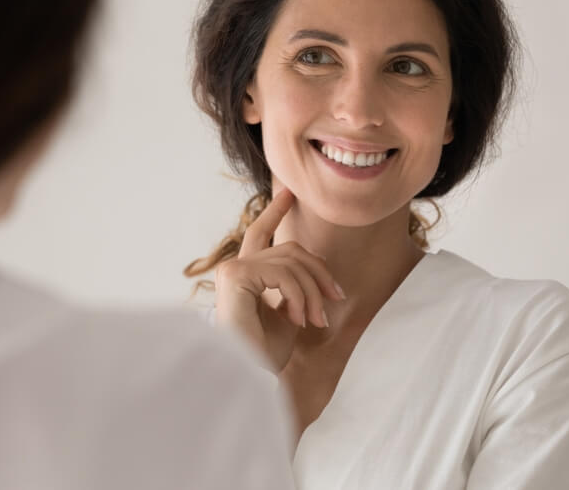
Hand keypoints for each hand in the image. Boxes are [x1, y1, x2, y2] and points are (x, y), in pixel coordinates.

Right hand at [214, 188, 344, 372]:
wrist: (250, 377)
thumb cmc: (265, 355)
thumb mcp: (289, 314)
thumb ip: (294, 286)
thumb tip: (315, 265)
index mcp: (245, 275)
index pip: (261, 234)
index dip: (275, 211)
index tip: (289, 192)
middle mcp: (234, 268)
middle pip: (289, 249)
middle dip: (319, 271)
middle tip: (336, 298)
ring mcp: (232, 271)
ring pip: (290, 261)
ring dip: (312, 292)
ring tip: (315, 320)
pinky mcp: (235, 277)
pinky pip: (282, 274)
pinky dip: (299, 296)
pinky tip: (298, 319)